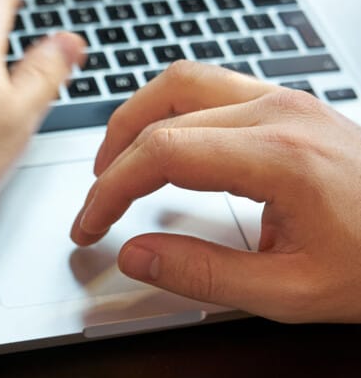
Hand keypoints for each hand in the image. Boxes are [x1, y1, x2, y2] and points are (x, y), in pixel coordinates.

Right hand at [70, 61, 360, 322]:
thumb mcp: (285, 292)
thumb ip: (202, 275)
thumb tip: (136, 256)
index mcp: (280, 157)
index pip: (163, 152)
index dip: (111, 190)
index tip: (91, 223)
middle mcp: (280, 114)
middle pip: (164, 112)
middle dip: (113, 160)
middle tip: (95, 205)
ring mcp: (285, 103)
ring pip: (183, 85)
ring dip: (136, 123)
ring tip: (113, 167)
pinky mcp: (287, 109)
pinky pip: (210, 91)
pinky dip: (168, 117)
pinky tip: (161, 150)